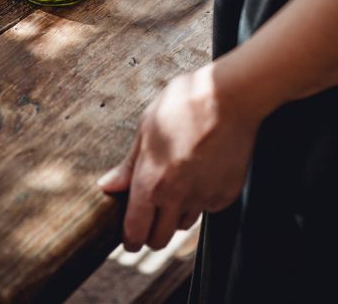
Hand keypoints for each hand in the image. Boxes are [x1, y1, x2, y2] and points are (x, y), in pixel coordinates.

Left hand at [97, 62, 259, 250]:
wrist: (229, 97)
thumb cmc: (184, 104)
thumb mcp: (146, 127)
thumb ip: (129, 165)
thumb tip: (107, 186)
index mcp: (151, 181)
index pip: (135, 230)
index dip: (129, 239)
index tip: (129, 239)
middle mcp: (177, 196)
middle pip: (159, 239)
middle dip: (151, 234)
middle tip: (150, 217)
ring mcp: (204, 197)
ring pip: (184, 223)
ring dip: (176, 214)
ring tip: (177, 183)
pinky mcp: (227, 193)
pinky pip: (208, 207)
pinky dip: (201, 199)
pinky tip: (201, 172)